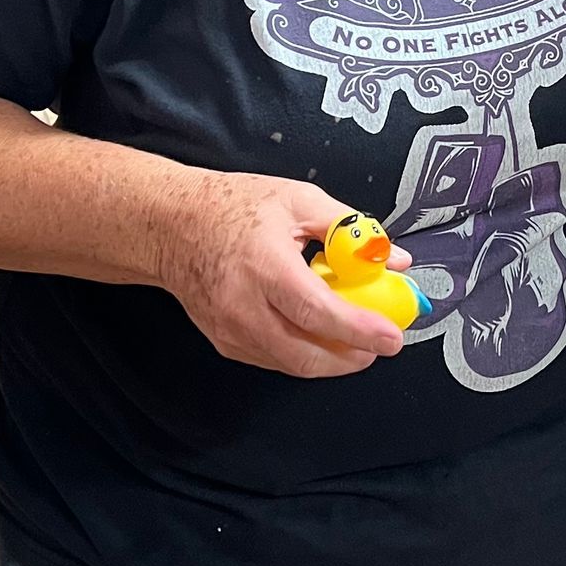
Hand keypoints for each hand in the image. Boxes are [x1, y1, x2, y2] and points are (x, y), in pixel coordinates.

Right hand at [147, 170, 408, 378]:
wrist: (173, 225)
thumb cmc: (233, 207)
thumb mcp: (299, 201)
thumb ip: (350, 230)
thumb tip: (392, 259)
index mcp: (265, 265)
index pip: (317, 311)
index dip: (360, 329)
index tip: (392, 337)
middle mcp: (244, 305)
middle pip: (306, 353)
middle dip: (352, 357)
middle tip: (380, 344)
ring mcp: (231, 329)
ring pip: (291, 364)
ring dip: (330, 360)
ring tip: (355, 339)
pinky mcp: (225, 342)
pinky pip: (273, 360)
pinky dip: (303, 354)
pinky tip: (319, 335)